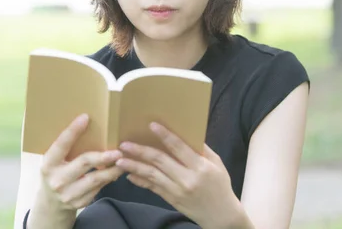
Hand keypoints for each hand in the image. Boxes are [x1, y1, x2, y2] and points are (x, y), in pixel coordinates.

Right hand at [29, 114, 123, 227]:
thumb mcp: (55, 161)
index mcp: (48, 164)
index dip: (72, 131)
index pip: (61, 145)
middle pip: (84, 163)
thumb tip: (88, 123)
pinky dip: (108, 179)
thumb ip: (66, 148)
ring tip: (124, 160)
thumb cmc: (57, 172)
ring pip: (96, 178)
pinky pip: (98, 188)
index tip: (85, 117)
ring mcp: (68, 194)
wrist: (51, 203)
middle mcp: (57, 180)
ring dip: (112, 169)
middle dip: (103, 156)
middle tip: (118, 151)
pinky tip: (116, 172)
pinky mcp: (79, 203)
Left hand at [116, 123, 241, 228]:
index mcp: (200, 167)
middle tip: (125, 144)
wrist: (221, 216)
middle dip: (140, 151)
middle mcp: (187, 179)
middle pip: (160, 161)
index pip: (179, 148)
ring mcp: (177, 191)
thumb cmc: (220, 186)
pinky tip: (129, 175)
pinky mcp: (171, 200)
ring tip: (120, 160)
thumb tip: (187, 133)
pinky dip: (140, 181)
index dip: (165, 135)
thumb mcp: (217, 164)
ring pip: (152, 175)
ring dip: (134, 167)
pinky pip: (153, 188)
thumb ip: (203, 149)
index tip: (152, 125)